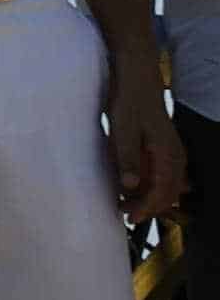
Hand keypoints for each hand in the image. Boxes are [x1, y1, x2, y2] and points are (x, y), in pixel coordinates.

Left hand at [113, 86, 185, 222]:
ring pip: (167, 185)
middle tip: (125, 212)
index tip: (130, 217)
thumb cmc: (129, 103)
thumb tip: (129, 185)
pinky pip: (163, 174)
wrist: (137, 82)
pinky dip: (150, 184)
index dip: (146, 208)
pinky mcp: (165, 149)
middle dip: (148, 206)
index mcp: (168, 155)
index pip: (162, 193)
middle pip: (168, 193)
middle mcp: (175, 157)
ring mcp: (173, 153)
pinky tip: (133, 186)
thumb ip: (127, 159)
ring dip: (149, 197)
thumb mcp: (122, 131)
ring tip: (125, 202)